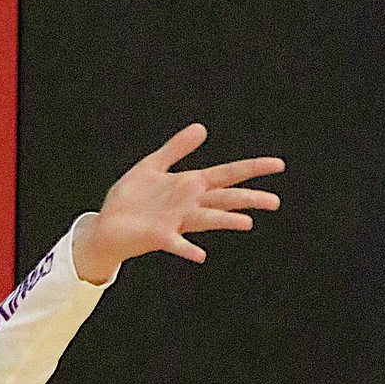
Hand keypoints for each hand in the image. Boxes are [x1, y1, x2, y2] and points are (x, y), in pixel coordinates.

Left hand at [88, 123, 284, 274]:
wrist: (107, 226)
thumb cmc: (131, 199)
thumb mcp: (153, 165)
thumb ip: (176, 148)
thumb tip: (202, 128)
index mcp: (190, 185)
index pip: (227, 175)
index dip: (251, 169)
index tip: (277, 165)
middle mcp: (188, 205)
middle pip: (224, 199)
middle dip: (249, 199)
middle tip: (275, 202)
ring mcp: (175, 222)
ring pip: (206, 219)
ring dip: (225, 221)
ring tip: (246, 223)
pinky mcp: (158, 237)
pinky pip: (176, 243)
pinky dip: (187, 249)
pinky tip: (199, 255)